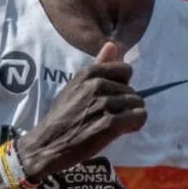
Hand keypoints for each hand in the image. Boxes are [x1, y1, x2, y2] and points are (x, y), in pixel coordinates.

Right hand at [16, 41, 146, 180]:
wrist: (48, 144)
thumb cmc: (62, 116)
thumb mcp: (75, 86)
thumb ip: (97, 65)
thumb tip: (112, 44)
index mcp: (88, 73)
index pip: (125, 70)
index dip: (122, 86)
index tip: (113, 98)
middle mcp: (97, 85)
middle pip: (132, 90)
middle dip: (126, 104)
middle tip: (111, 116)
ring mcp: (103, 104)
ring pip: (138, 104)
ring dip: (131, 116)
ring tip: (116, 124)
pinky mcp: (110, 124)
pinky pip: (139, 117)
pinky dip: (135, 125)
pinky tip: (123, 131)